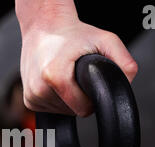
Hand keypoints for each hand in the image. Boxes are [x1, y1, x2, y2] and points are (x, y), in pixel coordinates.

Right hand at [16, 0, 137, 115]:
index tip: (88, 81)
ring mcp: (31, 96)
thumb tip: (125, 85)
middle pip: (73, 112)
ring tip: (65, 75)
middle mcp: (39, 89)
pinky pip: (51, 110)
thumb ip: (123, 63)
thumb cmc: (72, 34)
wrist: (44, 26)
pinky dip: (57, 99)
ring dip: (68, 98)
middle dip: (80, 97)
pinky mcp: (28, 100)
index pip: (83, 109)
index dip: (92, 98)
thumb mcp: (106, 40)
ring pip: (62, 112)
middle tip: (76, 75)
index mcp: (54, 76)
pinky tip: (55, 82)